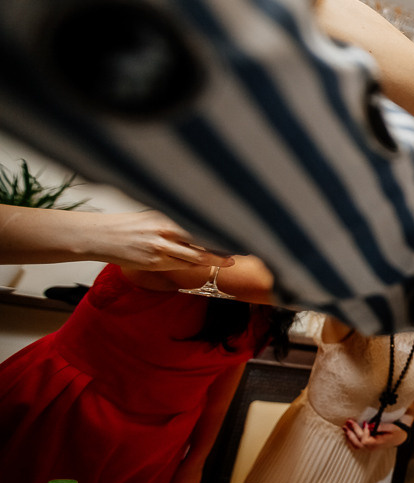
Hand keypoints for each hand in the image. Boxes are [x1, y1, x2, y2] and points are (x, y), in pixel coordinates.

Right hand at [93, 211, 233, 269]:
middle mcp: (167, 229)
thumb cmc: (127, 226)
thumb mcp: (152, 217)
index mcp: (168, 215)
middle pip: (203, 238)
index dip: (220, 228)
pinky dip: (196, 266)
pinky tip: (208, 267)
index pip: (200, 222)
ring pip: (196, 255)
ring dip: (215, 259)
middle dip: (223, 244)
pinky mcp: (156, 262)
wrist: (100, 236)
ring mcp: (162, 247)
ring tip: (231, 261)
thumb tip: (194, 227)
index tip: (238, 228)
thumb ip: (173, 223)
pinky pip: (182, 265)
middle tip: (245, 246)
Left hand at [343, 419, 408, 449]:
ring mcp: (369, 448)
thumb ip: (380, 426)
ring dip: (349, 436)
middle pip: (358, 443)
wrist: (399, 437)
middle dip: (351, 432)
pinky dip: (351, 439)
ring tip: (345, 427)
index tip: (365, 423)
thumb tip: (369, 425)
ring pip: (355, 446)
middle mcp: (372, 447)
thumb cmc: (396, 431)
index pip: (365, 440)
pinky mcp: (367, 446)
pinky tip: (348, 433)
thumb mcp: (391, 427)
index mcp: (378, 443)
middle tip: (348, 422)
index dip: (363, 432)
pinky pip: (356, 445)